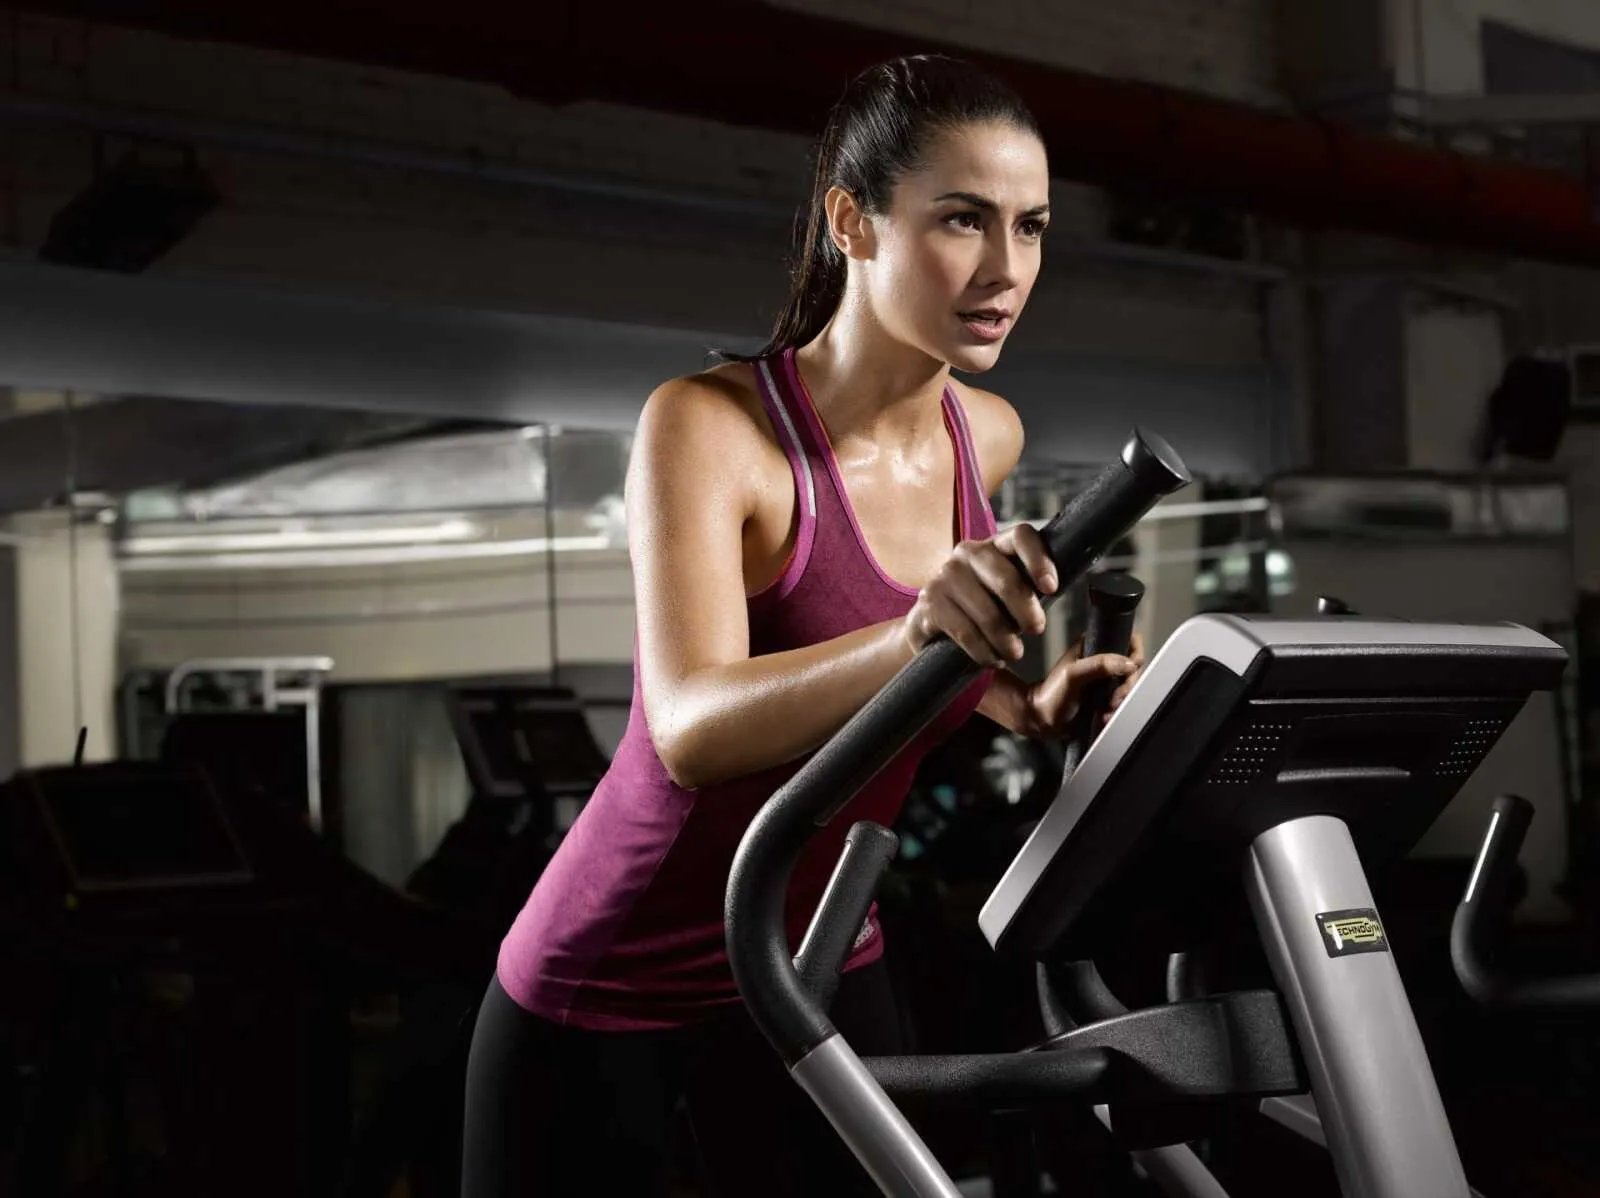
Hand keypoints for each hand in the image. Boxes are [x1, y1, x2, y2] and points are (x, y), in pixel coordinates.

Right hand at [902, 524, 1056, 665]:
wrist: (932, 620)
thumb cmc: (982, 604)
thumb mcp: (1006, 589)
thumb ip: (1028, 585)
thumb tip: (1053, 593)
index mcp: (994, 544)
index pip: (1021, 536)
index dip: (1039, 560)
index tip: (1051, 589)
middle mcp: (967, 553)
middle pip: (1006, 579)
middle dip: (1027, 611)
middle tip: (1036, 630)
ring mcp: (945, 576)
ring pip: (987, 613)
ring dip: (1006, 640)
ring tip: (1014, 653)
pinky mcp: (930, 603)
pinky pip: (966, 632)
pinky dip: (984, 651)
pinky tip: (992, 659)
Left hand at [1023, 631, 1146, 739]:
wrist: (1043, 721)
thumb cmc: (1052, 695)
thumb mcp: (1073, 675)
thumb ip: (1099, 665)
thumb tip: (1129, 664)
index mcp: (1093, 646)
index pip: (1128, 639)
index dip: (1134, 653)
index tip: (1129, 670)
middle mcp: (1103, 661)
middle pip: (1133, 666)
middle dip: (1128, 684)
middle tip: (1114, 698)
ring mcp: (1106, 680)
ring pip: (1130, 685)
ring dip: (1123, 699)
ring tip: (1107, 709)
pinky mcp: (1106, 697)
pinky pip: (1123, 701)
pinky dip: (1118, 709)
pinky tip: (1105, 715)